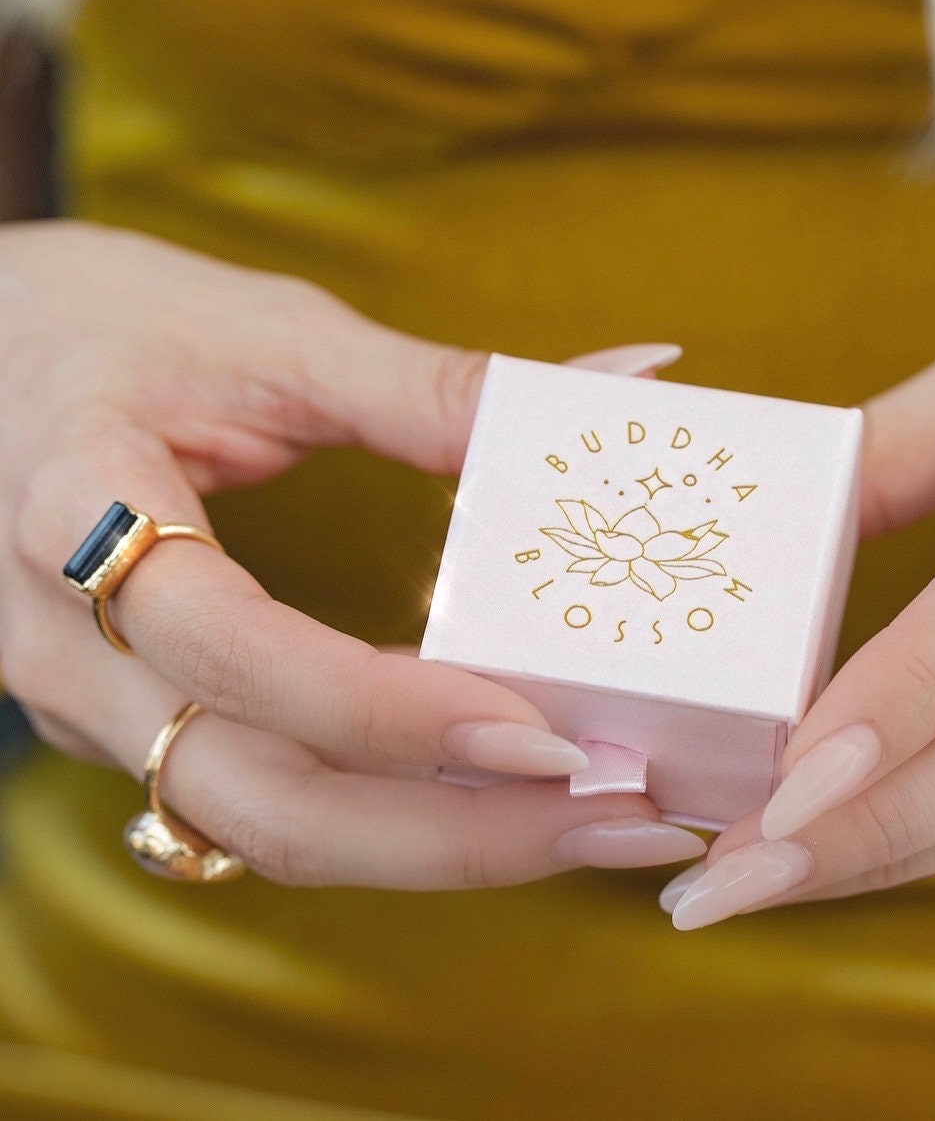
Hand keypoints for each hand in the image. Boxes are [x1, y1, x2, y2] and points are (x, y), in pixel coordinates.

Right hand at [0, 221, 706, 886]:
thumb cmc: (108, 324)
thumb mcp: (269, 334)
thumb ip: (437, 382)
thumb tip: (627, 381)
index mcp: (77, 517)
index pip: (236, 653)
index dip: (390, 711)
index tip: (546, 737)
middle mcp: (73, 650)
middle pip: (262, 801)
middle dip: (457, 836)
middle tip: (621, 819)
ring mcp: (98, 707)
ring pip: (266, 828)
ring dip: (439, 844)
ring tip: (589, 823)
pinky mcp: (138, 725)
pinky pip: (264, 800)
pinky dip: (389, 813)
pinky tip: (495, 794)